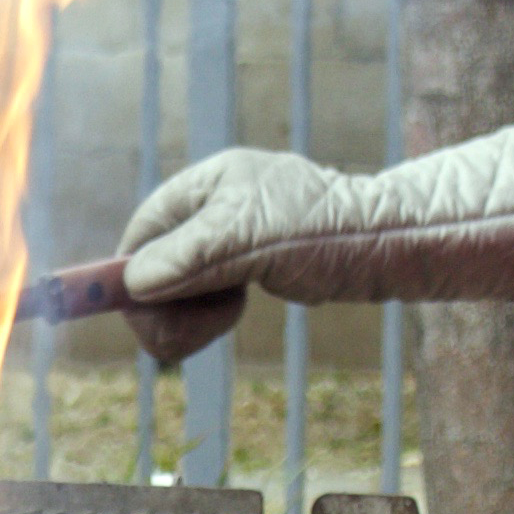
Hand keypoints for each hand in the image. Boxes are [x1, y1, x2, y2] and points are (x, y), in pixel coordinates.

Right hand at [115, 117, 513, 344]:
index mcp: (209, 184)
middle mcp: (214, 208)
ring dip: (189, 313)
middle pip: (154, 263)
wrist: (383, 246)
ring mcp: (230, 239)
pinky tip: (238, 310)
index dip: (130, 269)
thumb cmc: (321, 232)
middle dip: (164, 301)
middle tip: (188, 329)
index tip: (134, 307)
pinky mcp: (247, 268)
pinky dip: (210, 315)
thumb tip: (135, 283)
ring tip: (227, 312)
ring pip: (177, 288)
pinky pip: (203, 299)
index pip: (144, 227)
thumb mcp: (248, 240)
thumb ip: (188, 257)